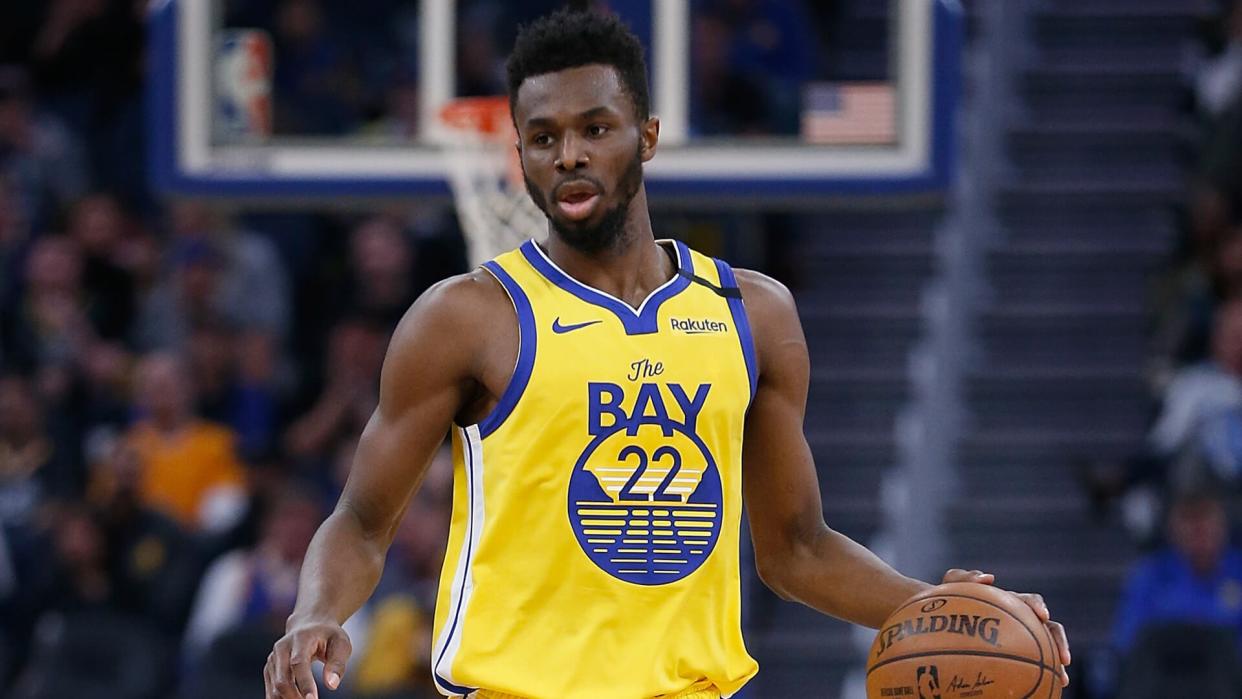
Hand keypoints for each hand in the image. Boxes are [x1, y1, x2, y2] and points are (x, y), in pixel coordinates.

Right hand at [265, 617, 351, 698]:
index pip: (298, 663)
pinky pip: (271, 690)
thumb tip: (332, 685)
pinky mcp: (270, 669)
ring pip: (274, 688)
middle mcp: (281, 648)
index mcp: (300, 638)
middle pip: (282, 679)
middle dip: (295, 697)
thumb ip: (337, 664)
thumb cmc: (328, 636)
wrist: (309, 624)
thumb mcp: (341, 644)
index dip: (305, 683)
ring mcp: (273, 659)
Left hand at [942, 569, 1070, 686]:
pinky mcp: (1013, 652)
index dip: (1039, 606)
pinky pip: (1027, 665)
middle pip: (1048, 628)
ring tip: (1063, 680)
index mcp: (1009, 602)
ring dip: (1055, 664)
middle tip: (1064, 658)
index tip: (1042, 616)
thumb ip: (963, 576)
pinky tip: (1036, 691)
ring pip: (1044, 649)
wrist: (939, 615)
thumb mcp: (951, 584)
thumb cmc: (946, 598)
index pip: (1030, 601)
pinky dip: (1035, 676)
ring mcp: (1018, 636)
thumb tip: (990, 578)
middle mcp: (1019, 619)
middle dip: (1059, 641)